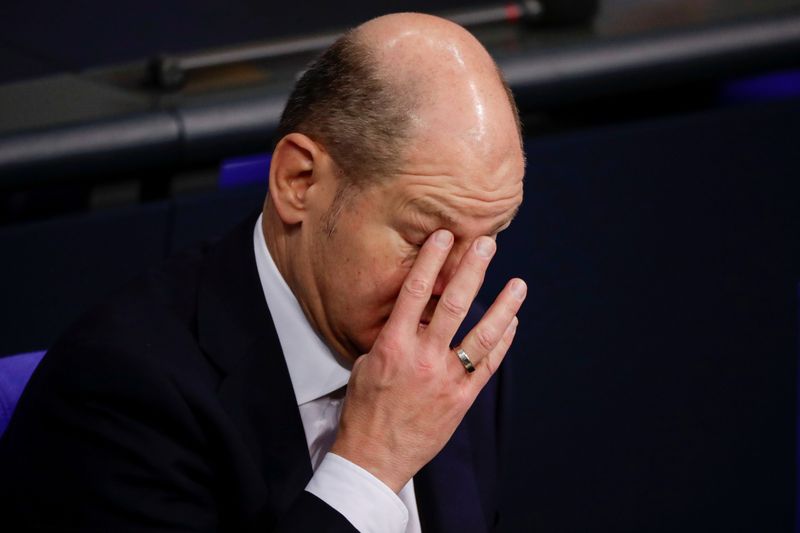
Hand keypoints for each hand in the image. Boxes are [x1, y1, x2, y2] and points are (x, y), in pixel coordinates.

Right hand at [330, 229, 525, 491]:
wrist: (375, 456)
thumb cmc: (366, 408)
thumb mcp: (368, 363)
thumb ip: (393, 336)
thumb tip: (415, 313)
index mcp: (394, 345)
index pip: (414, 293)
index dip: (431, 261)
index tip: (444, 237)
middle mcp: (423, 358)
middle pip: (453, 305)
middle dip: (472, 271)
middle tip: (487, 245)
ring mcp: (447, 379)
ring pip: (482, 335)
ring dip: (503, 306)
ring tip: (518, 284)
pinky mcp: (462, 399)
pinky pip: (488, 365)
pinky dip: (503, 342)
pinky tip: (512, 323)